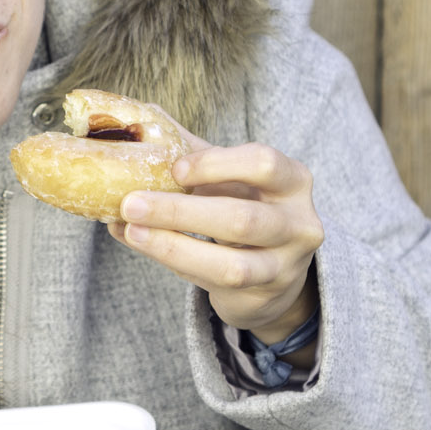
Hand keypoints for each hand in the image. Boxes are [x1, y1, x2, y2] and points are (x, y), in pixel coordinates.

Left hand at [108, 131, 322, 343]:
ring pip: (230, 265)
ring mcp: (285, 266)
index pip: (264, 164)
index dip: (217, 164)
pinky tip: (148, 247)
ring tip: (132, 231)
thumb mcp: (229, 177)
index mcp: (293, 180)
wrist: (274, 269)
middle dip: (179, 211)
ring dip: (173, 247)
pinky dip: (176, 264)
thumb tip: (134, 132)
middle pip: (242, 219)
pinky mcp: (264, 296)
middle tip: (131, 203)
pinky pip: (216, 284)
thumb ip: (192, 155)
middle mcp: (299, 224)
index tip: (175, 169)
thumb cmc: (244, 206)